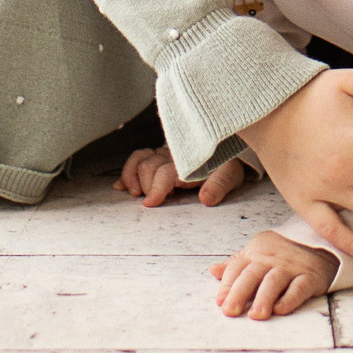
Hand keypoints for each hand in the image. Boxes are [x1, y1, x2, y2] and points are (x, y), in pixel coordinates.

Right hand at [115, 147, 247, 207]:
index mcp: (189, 161)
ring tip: (134, 193)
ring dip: (132, 176)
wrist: (227, 149)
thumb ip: (219, 186)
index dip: (156, 188)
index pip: (165, 172)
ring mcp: (163, 154)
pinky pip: (138, 157)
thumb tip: (206, 199)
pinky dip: (127, 171)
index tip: (150, 203)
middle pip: (148, 166)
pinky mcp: (157, 156)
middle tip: (151, 200)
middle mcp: (172, 155)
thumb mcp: (230, 175)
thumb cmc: (226, 165)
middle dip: (145, 185)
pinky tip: (122, 186)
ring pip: (139, 158)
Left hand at [209, 230, 339, 318]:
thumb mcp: (257, 253)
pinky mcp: (310, 277)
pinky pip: (299, 287)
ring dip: (263, 298)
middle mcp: (272, 260)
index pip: (238, 268)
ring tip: (256, 315)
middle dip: (239, 293)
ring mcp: (291, 268)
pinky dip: (290, 298)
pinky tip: (280, 309)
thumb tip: (213, 270)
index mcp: (256, 254)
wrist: (319, 243)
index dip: (227, 285)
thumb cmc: (282, 253)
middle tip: (230, 311)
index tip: (220, 302)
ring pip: (274, 281)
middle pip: (252, 275)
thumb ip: (236, 264)